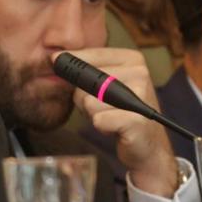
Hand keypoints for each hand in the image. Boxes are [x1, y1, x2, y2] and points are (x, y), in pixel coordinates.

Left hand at [59, 47, 179, 196]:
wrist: (147, 147)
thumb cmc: (121, 113)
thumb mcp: (105, 85)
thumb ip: (85, 70)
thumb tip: (54, 58)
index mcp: (132, 59)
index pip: (91, 54)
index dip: (71, 64)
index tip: (54, 62)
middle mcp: (140, 73)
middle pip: (86, 81)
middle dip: (84, 99)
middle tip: (101, 108)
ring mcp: (140, 96)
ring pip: (89, 102)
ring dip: (92, 115)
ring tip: (110, 118)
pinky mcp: (136, 120)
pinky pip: (98, 120)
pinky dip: (101, 127)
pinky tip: (115, 129)